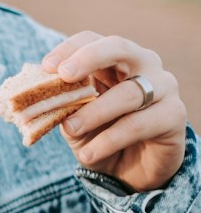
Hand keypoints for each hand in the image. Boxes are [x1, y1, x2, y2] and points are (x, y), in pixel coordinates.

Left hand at [41, 33, 187, 192]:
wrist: (130, 173)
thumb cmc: (100, 137)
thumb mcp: (74, 121)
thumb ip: (61, 106)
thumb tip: (38, 95)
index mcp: (115, 59)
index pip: (92, 40)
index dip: (69, 48)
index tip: (46, 67)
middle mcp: (143, 64)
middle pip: (117, 47)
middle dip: (88, 59)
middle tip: (64, 76)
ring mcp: (163, 86)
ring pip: (127, 92)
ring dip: (94, 112)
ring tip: (70, 130)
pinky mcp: (174, 114)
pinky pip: (138, 124)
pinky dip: (109, 139)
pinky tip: (89, 154)